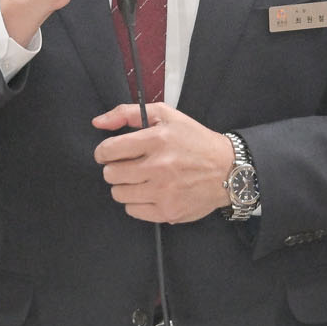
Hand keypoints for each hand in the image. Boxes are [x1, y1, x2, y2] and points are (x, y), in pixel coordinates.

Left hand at [90, 102, 235, 223]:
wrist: (228, 170)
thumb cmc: (195, 140)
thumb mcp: (166, 116)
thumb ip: (127, 114)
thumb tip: (97, 122)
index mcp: (157, 139)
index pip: (109, 150)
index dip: (104, 152)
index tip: (110, 154)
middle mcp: (159, 167)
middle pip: (111, 174)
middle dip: (115, 168)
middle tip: (128, 166)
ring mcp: (163, 192)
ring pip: (118, 194)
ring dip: (124, 186)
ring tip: (139, 179)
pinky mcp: (168, 211)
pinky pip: (132, 210)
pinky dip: (136, 202)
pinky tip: (149, 192)